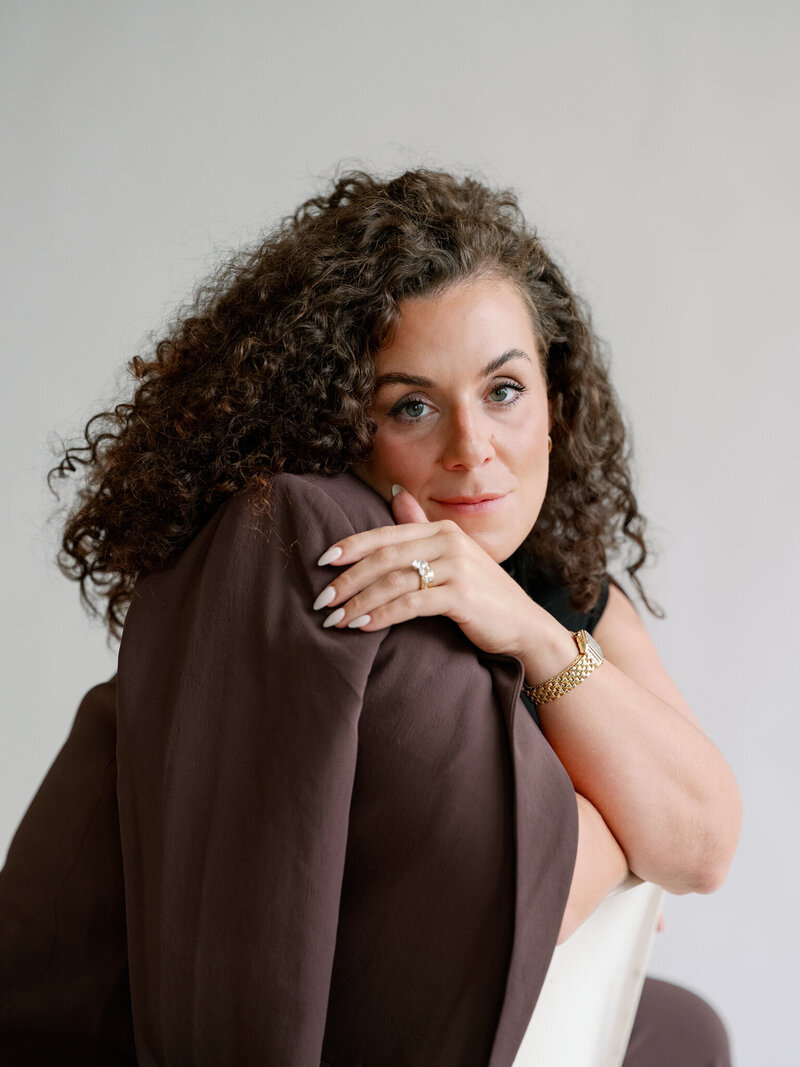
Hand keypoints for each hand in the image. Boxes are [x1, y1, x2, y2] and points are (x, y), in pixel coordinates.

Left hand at [313, 486, 540, 656]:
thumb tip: (396, 496)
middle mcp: (449, 541)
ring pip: (393, 581)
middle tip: (321, 600)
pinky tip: (362, 627)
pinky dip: (382, 615)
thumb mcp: (452, 557)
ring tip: (335, 620)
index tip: (321, 562)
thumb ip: (422, 528)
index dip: (350, 547)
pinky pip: (411, 604)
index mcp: (442, 529)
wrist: (523, 625)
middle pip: (384, 557)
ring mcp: (457, 567)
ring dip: (359, 602)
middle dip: (347, 579)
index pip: (386, 534)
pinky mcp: (461, 595)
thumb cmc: (481, 595)